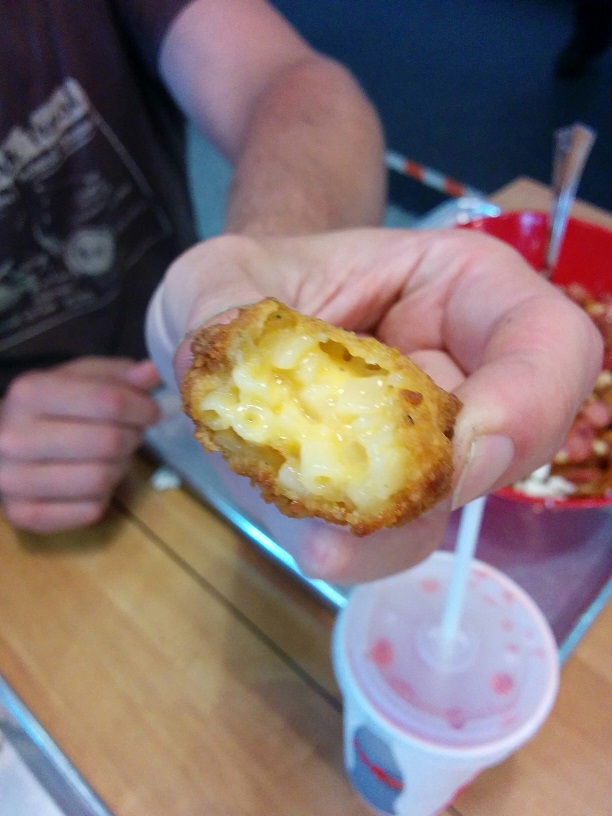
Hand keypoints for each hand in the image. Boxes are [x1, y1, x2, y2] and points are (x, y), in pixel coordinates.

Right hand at [0, 357, 160, 532]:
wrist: (0, 444)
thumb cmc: (48, 408)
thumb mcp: (79, 380)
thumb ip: (117, 375)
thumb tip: (152, 372)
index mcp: (30, 392)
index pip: (107, 401)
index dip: (142, 407)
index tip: (150, 412)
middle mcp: (14, 437)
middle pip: (108, 442)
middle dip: (133, 437)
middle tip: (132, 435)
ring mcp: (13, 480)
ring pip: (101, 479)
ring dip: (120, 468)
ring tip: (113, 458)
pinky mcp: (24, 514)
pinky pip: (90, 511)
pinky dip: (103, 498)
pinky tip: (93, 483)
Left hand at [146, 229, 602, 581]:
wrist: (233, 326)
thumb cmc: (251, 280)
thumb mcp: (219, 272)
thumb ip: (216, 302)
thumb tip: (215, 353)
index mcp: (461, 289)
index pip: (546, 341)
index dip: (527, 402)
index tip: (457, 450)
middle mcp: (464, 369)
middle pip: (521, 441)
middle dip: (458, 484)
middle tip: (386, 511)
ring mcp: (429, 436)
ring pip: (453, 503)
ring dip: (398, 531)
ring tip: (326, 545)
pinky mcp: (385, 487)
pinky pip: (396, 529)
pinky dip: (363, 545)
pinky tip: (317, 544)